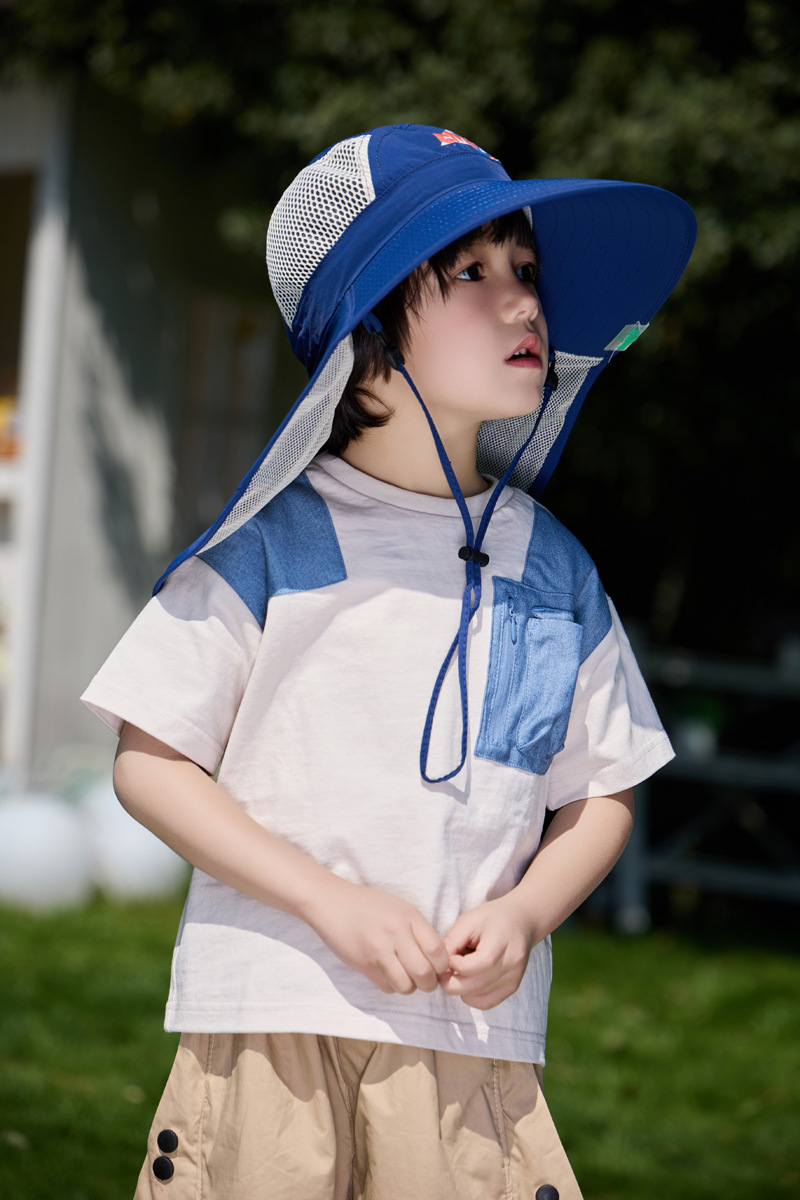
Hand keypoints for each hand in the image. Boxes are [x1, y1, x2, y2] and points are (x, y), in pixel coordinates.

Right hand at [307, 878, 449, 995]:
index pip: (438, 951)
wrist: (332, 903)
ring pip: (406, 986)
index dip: (442, 965)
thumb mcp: (400, 908)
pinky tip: (387, 973)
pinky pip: (387, 987)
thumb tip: (439, 960)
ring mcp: (378, 950)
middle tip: (424, 978)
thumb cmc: (370, 906)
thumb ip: (419, 931)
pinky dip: (391, 985)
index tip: (437, 966)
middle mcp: (396, 933)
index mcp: (409, 916)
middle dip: (429, 983)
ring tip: (405, 976)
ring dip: (409, 987)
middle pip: (424, 973)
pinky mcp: (363, 964)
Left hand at [438, 893, 535, 1009]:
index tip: (444, 956)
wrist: (521, 920)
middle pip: (471, 986)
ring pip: (476, 997)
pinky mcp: (512, 987)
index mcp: (498, 946)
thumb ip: (451, 942)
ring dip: (461, 987)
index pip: (467, 968)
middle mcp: (510, 966)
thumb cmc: (492, 918)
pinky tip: (468, 981)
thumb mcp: (468, 921)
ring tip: (460, 969)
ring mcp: (513, 979)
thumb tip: (438, 966)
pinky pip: (486, 1003)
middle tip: (443, 970)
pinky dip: (472, 997)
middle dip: (450, 981)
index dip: (450, 964)